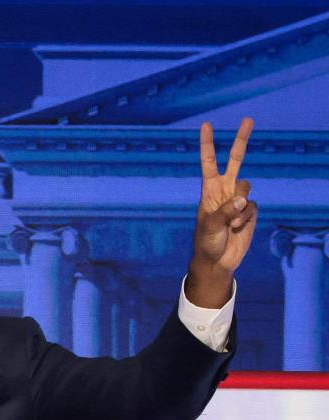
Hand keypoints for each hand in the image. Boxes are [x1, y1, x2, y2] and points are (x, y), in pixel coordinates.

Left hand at [186, 117, 257, 307]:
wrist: (217, 260)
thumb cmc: (206, 242)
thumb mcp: (209, 226)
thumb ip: (225, 211)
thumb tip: (243, 200)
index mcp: (209, 190)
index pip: (209, 162)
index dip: (208, 145)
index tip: (206, 126)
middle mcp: (224, 190)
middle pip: (236, 160)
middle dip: (241, 140)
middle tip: (248, 119)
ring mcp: (238, 200)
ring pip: (247, 187)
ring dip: (241, 205)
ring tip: (231, 223)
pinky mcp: (250, 211)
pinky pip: (253, 207)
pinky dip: (246, 217)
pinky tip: (238, 228)